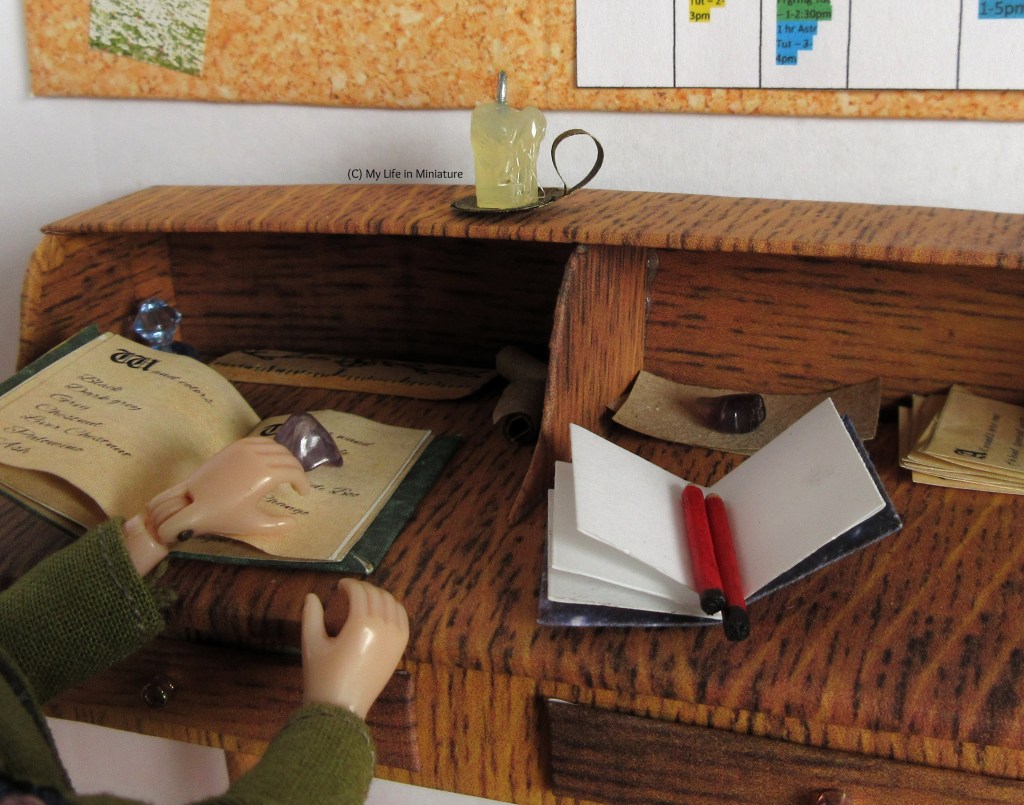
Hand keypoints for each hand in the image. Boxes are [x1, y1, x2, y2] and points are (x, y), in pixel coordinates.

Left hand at [147, 437, 309, 543]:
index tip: (303, 493)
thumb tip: (293, 522)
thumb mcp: (253, 523)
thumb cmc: (222, 515)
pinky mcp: (234, 447)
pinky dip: (271, 448)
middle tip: (297, 483)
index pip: (294, 472)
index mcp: (266, 474)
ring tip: (286, 470)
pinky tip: (270, 459)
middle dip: (297, 470)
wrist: (191, 503)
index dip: (303, 482)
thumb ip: (277, 524)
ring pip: (276, 447)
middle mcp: (258, 457)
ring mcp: (245, 449)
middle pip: (288, 458)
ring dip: (285, 458)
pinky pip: (260, 441)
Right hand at [302, 579, 409, 717]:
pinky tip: (381, 611)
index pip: (359, 592)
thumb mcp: (311, 644)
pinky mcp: (400, 648)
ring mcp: (395, 638)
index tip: (339, 587)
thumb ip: (311, 616)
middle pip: (376, 594)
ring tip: (364, 600)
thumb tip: (312, 597)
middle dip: (363, 589)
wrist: (341, 709)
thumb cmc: (322, 677)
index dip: (349, 585)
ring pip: (392, 603)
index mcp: (361, 623)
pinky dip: (393, 609)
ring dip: (378, 596)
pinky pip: (402, 619)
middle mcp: (383, 626)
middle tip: (349, 592)